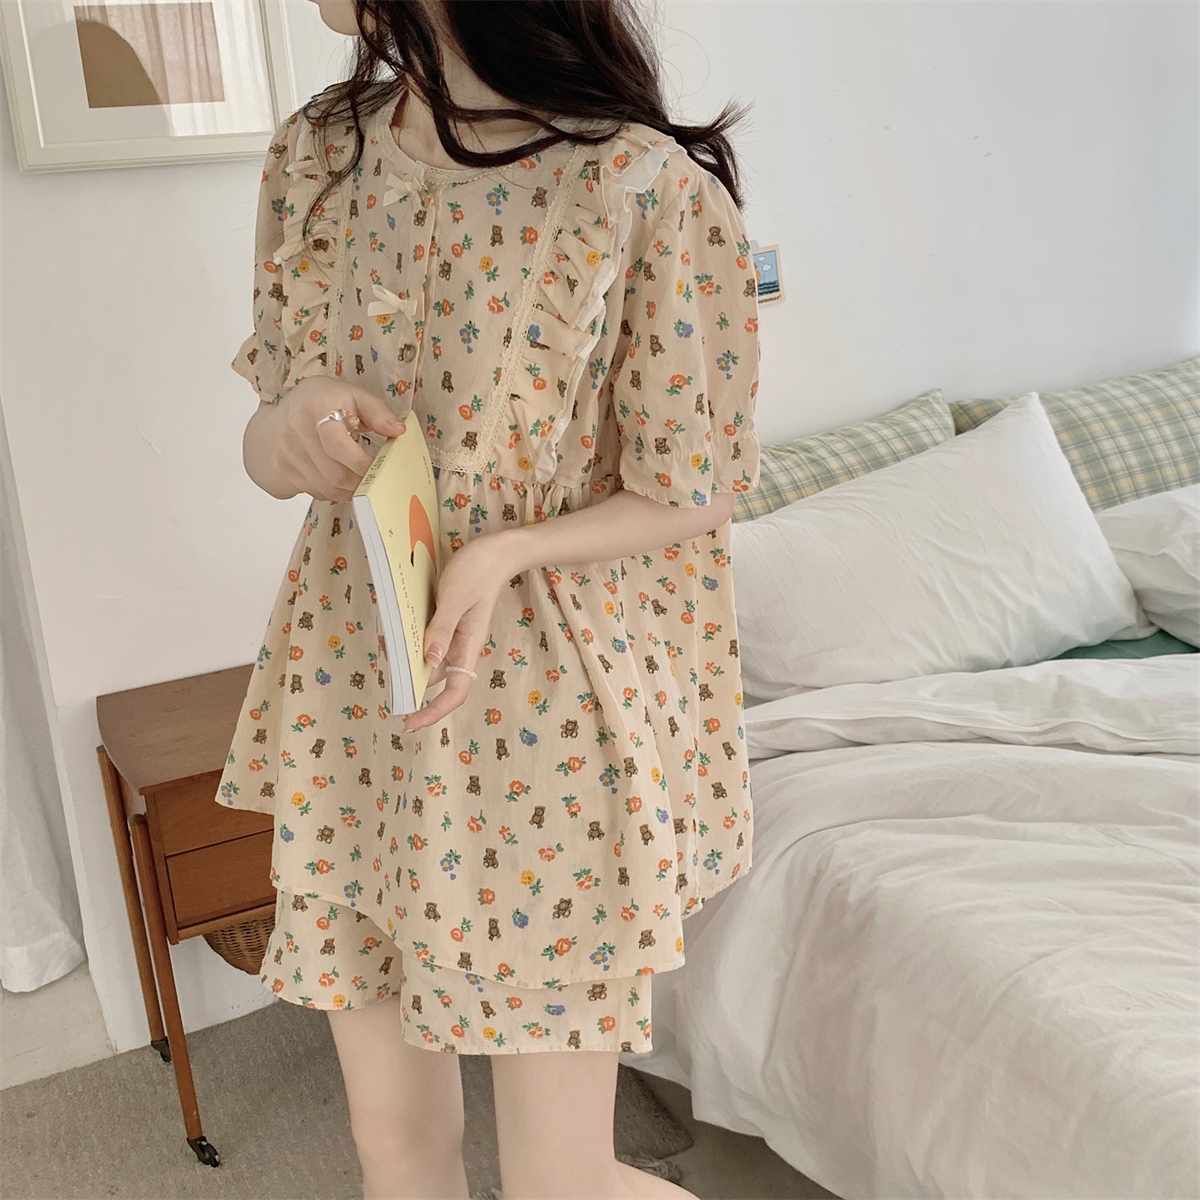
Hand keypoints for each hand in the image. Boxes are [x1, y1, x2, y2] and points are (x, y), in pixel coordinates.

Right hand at [244, 377, 406, 502]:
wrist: (288, 407)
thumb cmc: (327, 400)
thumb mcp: (356, 396)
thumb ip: (379, 413)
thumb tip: (399, 430)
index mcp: (317, 409)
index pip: (337, 446)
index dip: (362, 463)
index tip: (381, 468)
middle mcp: (296, 431)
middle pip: (334, 474)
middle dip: (361, 482)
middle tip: (377, 480)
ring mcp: (286, 452)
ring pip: (325, 488)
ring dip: (350, 491)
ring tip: (362, 480)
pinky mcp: (282, 467)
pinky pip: (314, 491)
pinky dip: (333, 492)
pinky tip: (341, 479)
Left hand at [402, 531, 514, 731]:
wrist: (497, 551)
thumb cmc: (479, 571)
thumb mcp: (456, 597)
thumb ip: (441, 628)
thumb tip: (429, 662)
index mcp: (468, 646)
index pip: (455, 691)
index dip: (434, 711)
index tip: (410, 723)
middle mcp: (460, 645)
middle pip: (435, 677)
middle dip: (410, 682)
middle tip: (385, 676)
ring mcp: (453, 633)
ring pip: (427, 657)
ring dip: (406, 656)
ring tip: (386, 643)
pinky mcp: (446, 620)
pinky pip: (426, 637)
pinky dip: (409, 638)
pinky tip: (394, 628)